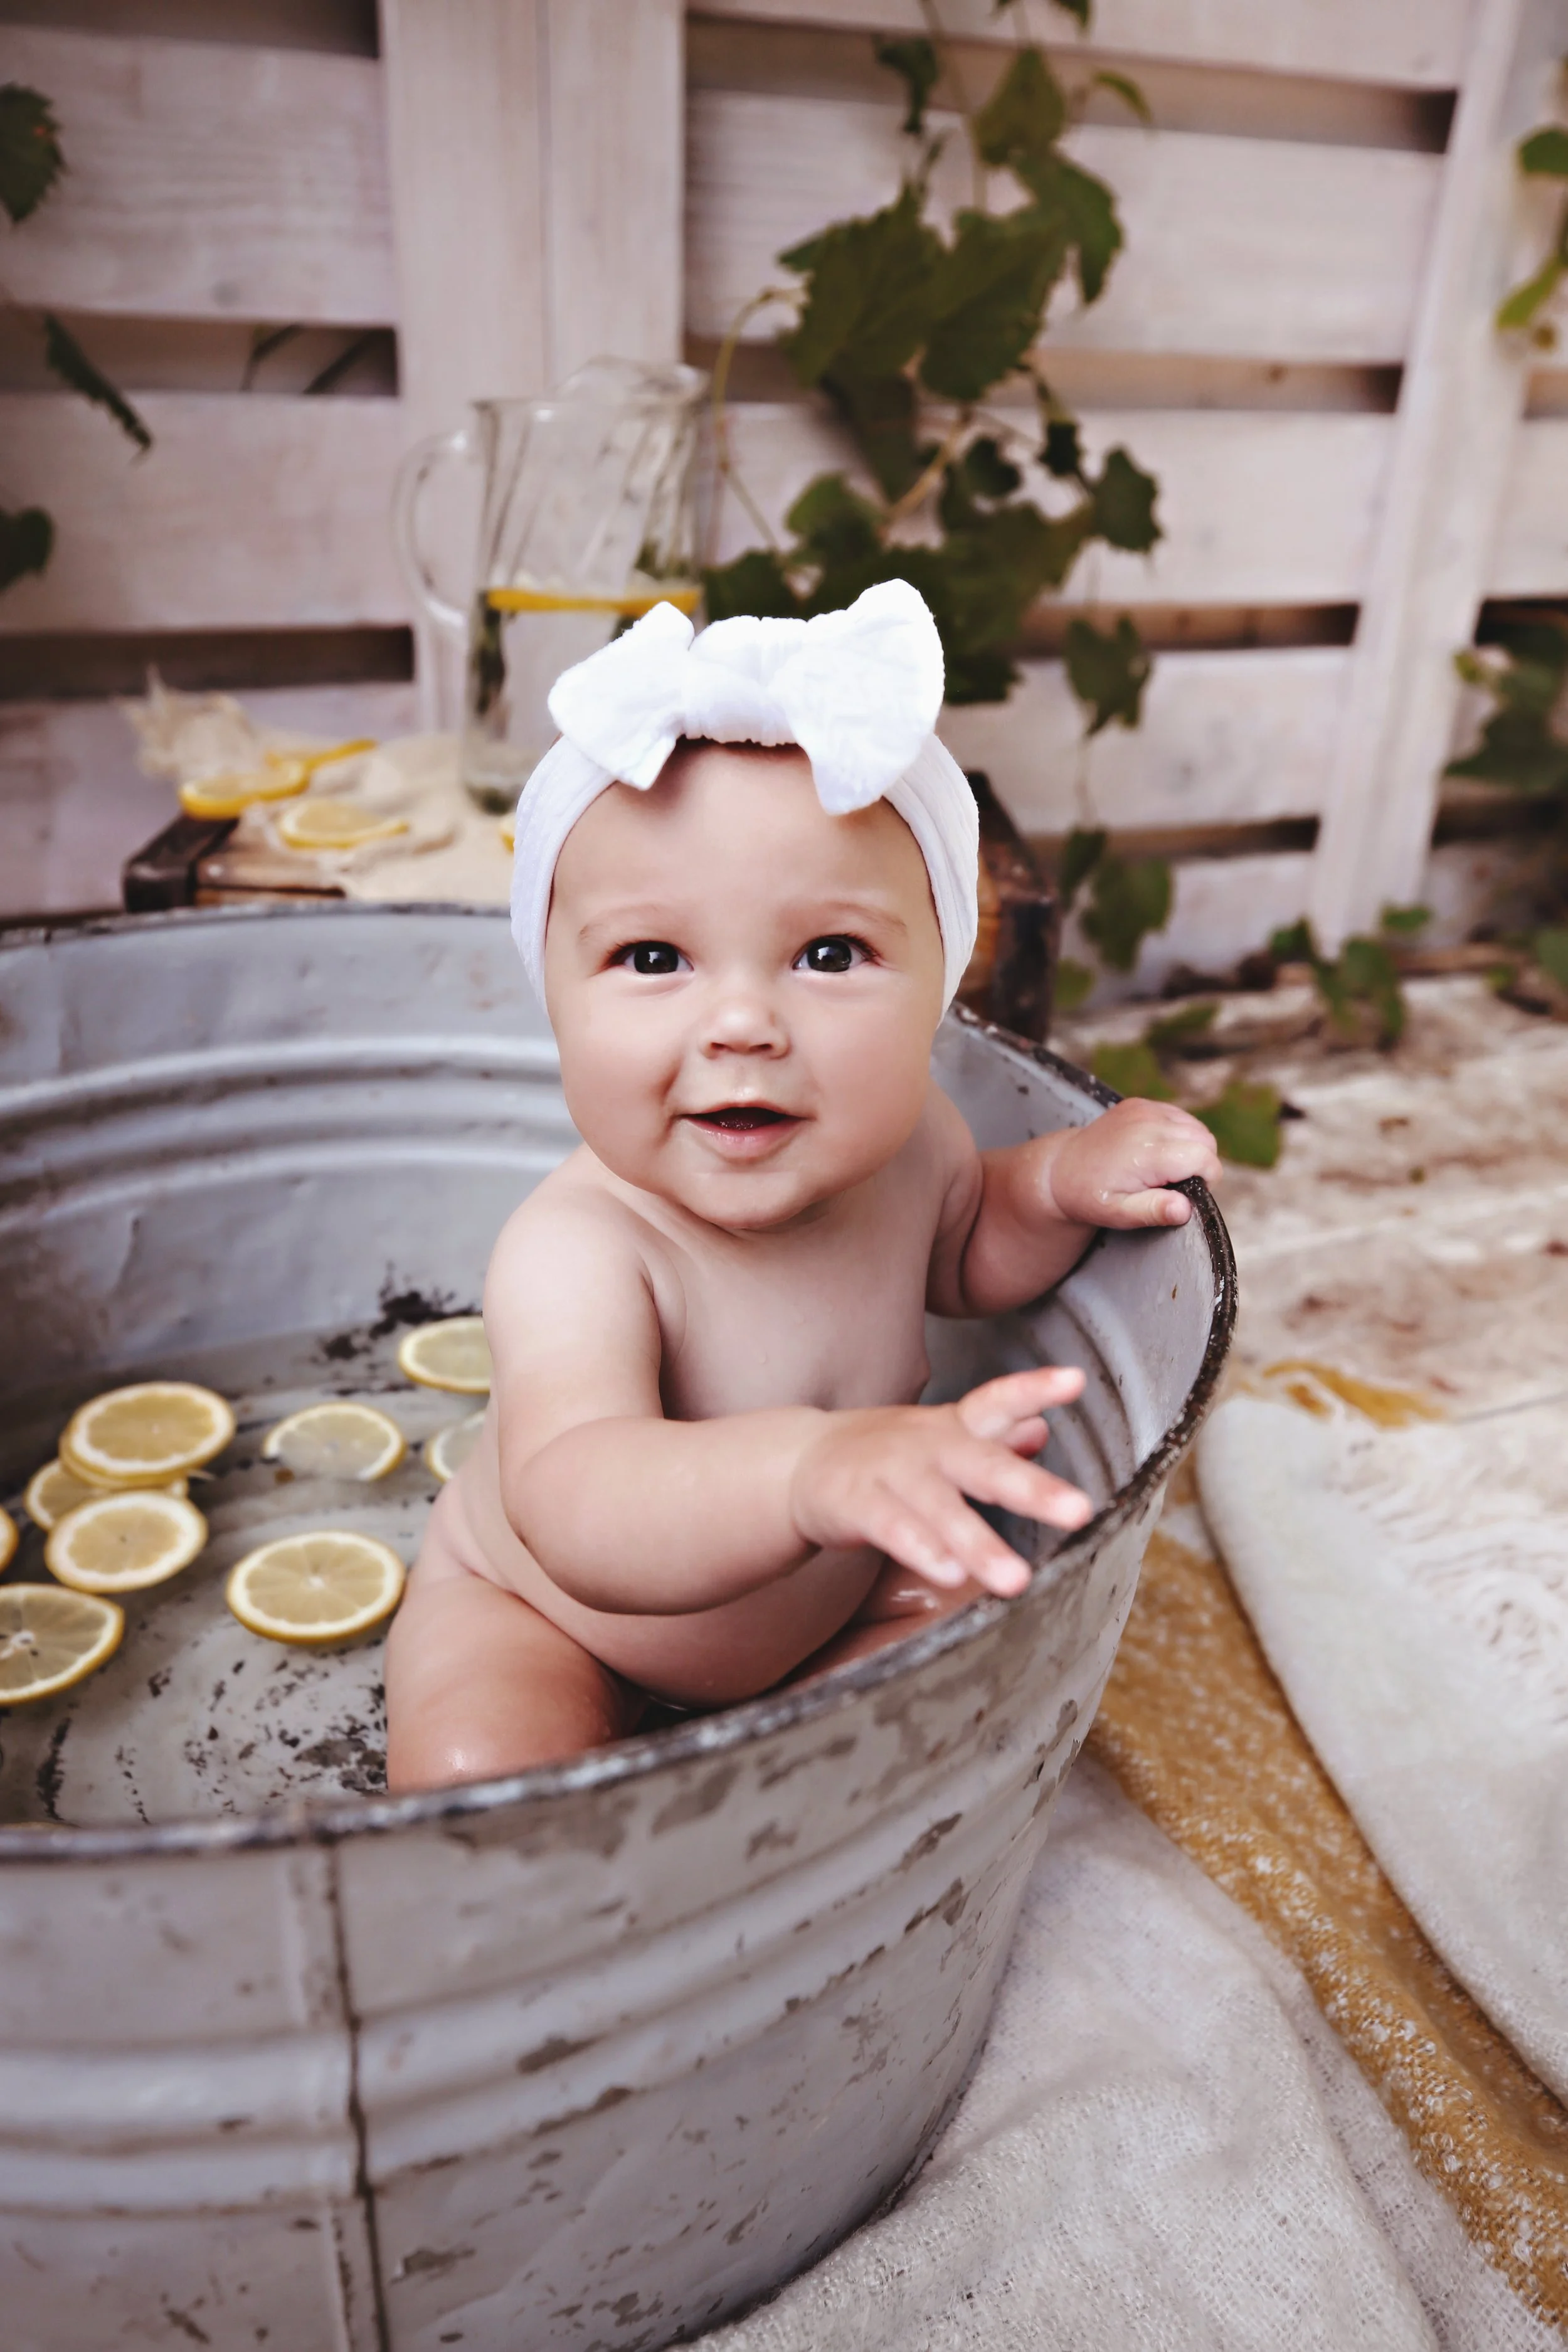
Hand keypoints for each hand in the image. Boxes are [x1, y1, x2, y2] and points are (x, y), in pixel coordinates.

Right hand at [790, 1366, 1090, 1600]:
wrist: (801, 1462)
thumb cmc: (890, 1456)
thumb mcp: (942, 1438)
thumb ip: (993, 1434)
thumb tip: (1042, 1428)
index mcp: (952, 1427)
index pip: (997, 1400)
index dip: (1035, 1389)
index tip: (1074, 1380)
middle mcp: (927, 1444)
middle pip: (982, 1464)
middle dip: (1032, 1488)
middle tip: (1079, 1510)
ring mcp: (890, 1472)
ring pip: (940, 1508)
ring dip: (979, 1542)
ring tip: (1016, 1580)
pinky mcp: (856, 1503)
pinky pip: (893, 1529)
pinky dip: (922, 1550)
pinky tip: (950, 1575)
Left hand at [1046, 1098, 1220, 1229]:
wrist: (1062, 1169)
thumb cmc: (1090, 1195)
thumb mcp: (1119, 1214)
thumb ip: (1154, 1211)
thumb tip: (1185, 1208)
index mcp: (1146, 1152)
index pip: (1205, 1158)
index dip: (1206, 1180)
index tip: (1186, 1193)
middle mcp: (1148, 1123)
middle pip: (1206, 1141)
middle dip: (1200, 1165)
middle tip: (1173, 1184)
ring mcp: (1144, 1109)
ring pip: (1197, 1127)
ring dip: (1191, 1149)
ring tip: (1164, 1169)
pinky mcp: (1141, 1104)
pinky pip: (1180, 1117)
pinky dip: (1179, 1135)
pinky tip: (1158, 1152)